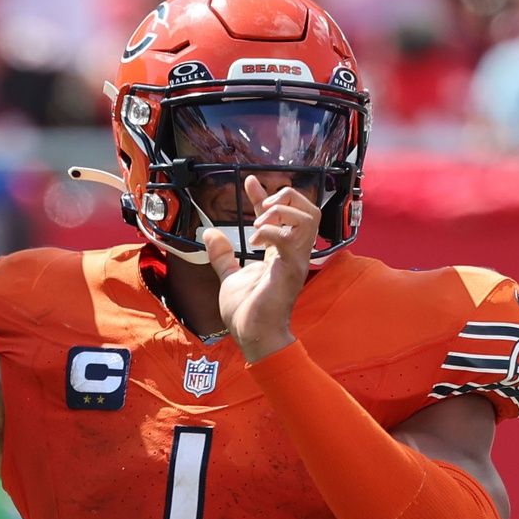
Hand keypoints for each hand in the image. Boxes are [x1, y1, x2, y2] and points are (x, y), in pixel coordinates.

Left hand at [204, 175, 320, 362]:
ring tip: (258, 223)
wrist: (253, 335)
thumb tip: (209, 234)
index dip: (266, 194)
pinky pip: (289, 239)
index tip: (250, 182)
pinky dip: (271, 232)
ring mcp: (295, 260)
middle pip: (309, 209)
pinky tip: (254, 239)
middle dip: (286, 198)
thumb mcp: (230, 276)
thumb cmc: (247, 313)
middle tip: (262, 208)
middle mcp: (293, 253)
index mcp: (281, 253)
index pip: (282, 214)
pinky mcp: (290, 270)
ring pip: (308, 218)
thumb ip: (223, 256)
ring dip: (282, 212)